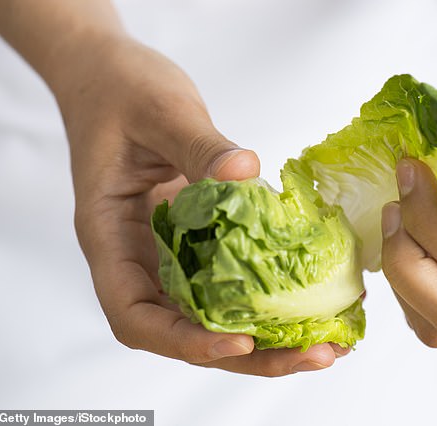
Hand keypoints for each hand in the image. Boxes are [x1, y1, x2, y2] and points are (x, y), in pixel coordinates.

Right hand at [56, 35, 346, 374]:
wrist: (111, 76)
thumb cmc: (119, 90)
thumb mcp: (159, 111)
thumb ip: (198, 144)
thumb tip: (245, 172)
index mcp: (110, 236)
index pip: (135, 315)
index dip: (184, 340)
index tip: (240, 341)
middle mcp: (139, 256)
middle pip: (185, 329)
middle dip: (248, 354)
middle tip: (315, 356)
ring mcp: (170, 250)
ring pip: (213, 314)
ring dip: (267, 337)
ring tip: (327, 344)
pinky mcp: (198, 237)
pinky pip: (230, 278)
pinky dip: (268, 297)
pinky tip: (315, 300)